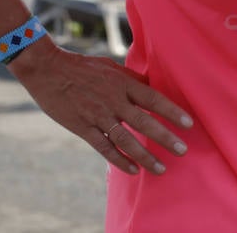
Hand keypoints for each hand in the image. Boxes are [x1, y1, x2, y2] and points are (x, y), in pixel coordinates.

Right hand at [6, 41, 192, 174]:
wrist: (48, 70)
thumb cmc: (83, 67)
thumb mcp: (112, 67)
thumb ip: (132, 80)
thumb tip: (153, 86)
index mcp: (123, 83)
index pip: (153, 98)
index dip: (172, 112)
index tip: (188, 124)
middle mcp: (114, 100)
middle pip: (144, 122)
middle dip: (165, 138)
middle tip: (182, 151)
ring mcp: (98, 115)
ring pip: (126, 140)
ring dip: (145, 156)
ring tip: (161, 168)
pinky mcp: (82, 127)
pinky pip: (104, 147)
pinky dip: (119, 160)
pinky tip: (132, 170)